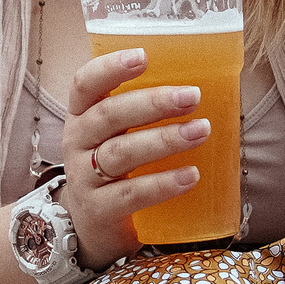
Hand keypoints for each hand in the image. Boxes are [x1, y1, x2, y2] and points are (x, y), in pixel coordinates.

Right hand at [61, 48, 214, 266]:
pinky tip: (191, 175)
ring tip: (201, 131)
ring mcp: (85, 178)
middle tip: (192, 95)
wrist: (90, 227)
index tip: (143, 56)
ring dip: (164, 139)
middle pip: (108, 115)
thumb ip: (143, 113)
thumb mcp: (117, 136)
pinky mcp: (99, 210)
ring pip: (121, 152)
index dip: (110, 68)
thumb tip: (207, 85)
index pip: (84, 84)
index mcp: (81, 116)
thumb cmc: (115, 170)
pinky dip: (163, 183)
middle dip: (152, 103)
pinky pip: (131, 194)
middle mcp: (77, 143)